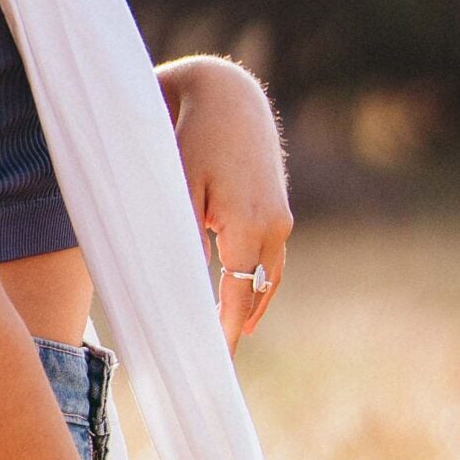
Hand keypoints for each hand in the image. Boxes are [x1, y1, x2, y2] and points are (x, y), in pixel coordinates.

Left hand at [159, 57, 293, 351]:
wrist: (228, 95)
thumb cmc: (191, 137)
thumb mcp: (178, 189)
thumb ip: (182, 240)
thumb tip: (180, 286)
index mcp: (249, 226)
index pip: (239, 296)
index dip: (227, 332)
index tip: (215, 364)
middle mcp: (274, 226)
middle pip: (258, 291)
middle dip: (239, 323)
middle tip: (217, 358)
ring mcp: (281, 216)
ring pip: (269, 275)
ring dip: (253, 302)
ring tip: (235, 333)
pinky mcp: (278, 206)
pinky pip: (270, 254)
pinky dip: (257, 276)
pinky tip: (243, 292)